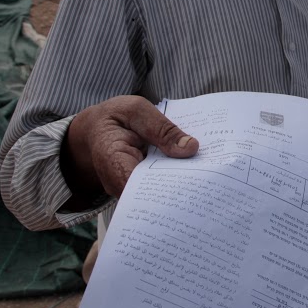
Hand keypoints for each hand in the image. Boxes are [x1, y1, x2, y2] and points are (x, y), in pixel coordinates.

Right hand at [61, 95, 198, 206]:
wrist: (96, 128)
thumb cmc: (115, 117)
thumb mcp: (137, 111)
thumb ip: (162, 129)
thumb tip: (191, 148)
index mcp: (113, 161)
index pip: (143, 186)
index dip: (170, 188)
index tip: (196, 182)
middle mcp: (117, 183)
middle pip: (154, 196)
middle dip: (182, 189)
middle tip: (212, 178)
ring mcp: (127, 189)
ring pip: (158, 196)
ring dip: (181, 186)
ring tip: (209, 176)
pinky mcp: (138, 188)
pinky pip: (158, 189)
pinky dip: (176, 181)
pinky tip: (196, 172)